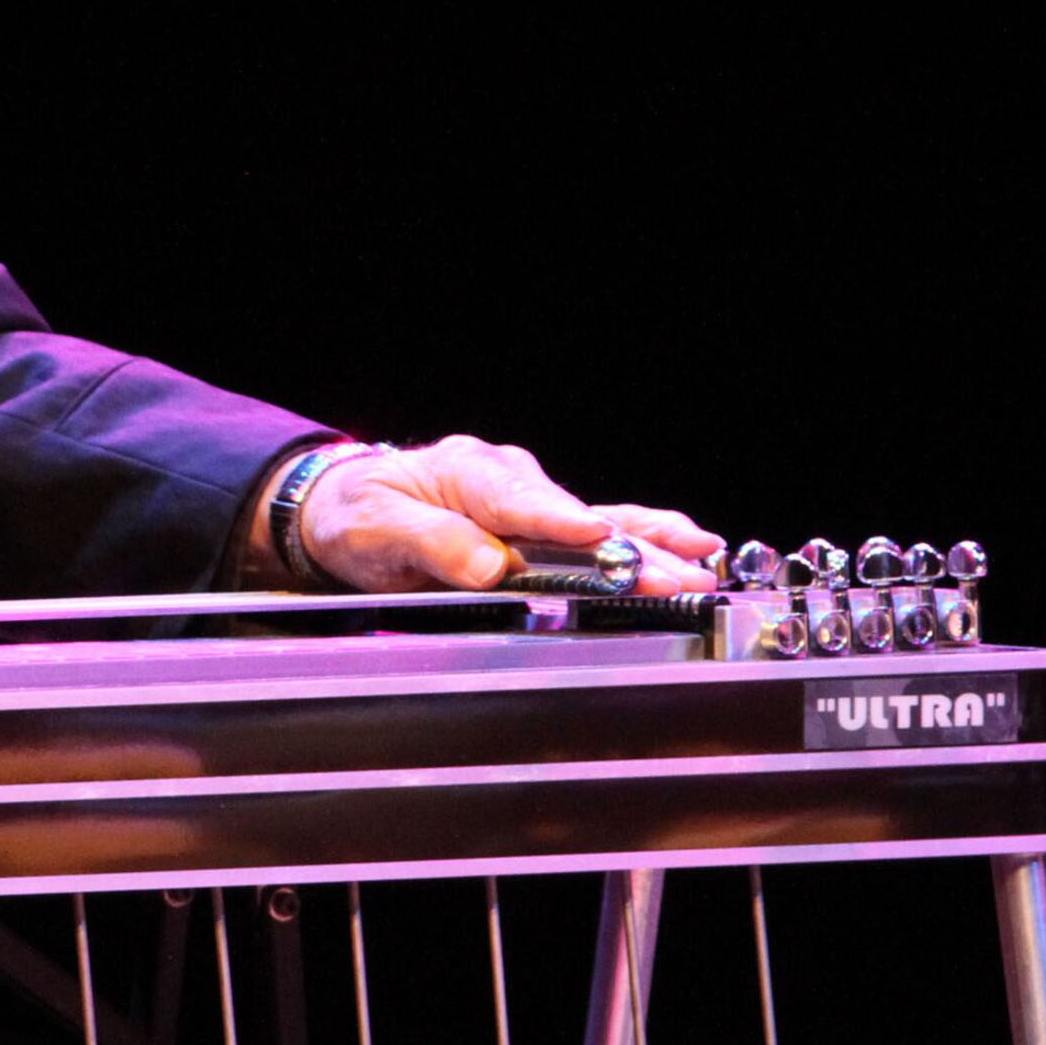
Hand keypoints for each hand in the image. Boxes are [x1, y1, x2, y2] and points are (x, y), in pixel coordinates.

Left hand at [292, 436, 723, 594]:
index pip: (518, 499)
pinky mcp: (538, 528)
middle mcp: (510, 482)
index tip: (595, 538)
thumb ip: (428, 543)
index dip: (559, 522)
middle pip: (573, 517)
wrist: (345, 506)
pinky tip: (687, 553)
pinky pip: (598, 534)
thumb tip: (487, 566)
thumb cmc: (357, 512)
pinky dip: (642, 543)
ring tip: (700, 562)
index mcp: (468, 471)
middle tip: (674, 573)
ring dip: (650, 547)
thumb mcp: (374, 527)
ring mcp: (530, 503)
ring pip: (599, 524)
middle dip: (626, 548)